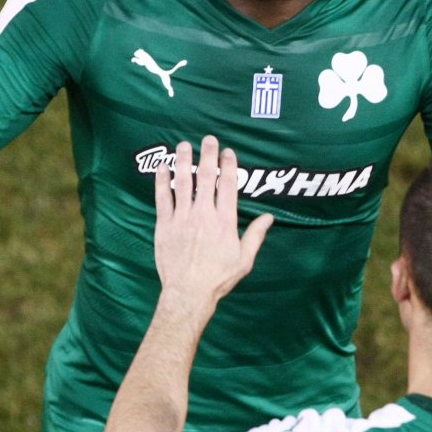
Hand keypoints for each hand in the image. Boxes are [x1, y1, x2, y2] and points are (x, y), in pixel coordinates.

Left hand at [153, 136, 272, 311]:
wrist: (188, 293)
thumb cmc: (218, 278)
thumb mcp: (244, 260)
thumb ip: (256, 236)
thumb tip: (269, 217)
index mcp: (225, 221)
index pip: (228, 185)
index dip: (229, 165)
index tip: (228, 151)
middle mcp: (204, 214)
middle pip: (206, 177)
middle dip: (207, 155)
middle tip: (208, 138)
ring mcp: (182, 218)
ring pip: (182, 183)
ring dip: (183, 161)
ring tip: (183, 145)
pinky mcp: (164, 225)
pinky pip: (162, 198)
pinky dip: (161, 181)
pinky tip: (162, 167)